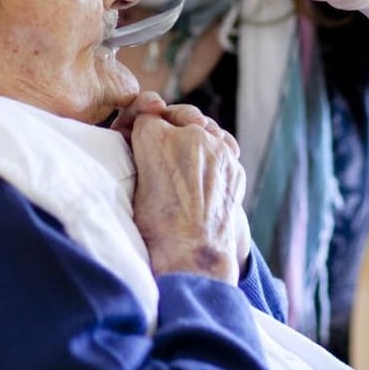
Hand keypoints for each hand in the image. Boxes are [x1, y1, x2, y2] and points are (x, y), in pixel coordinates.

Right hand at [124, 98, 245, 282]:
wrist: (193, 255)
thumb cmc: (156, 227)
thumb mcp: (134, 184)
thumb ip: (142, 152)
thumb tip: (151, 137)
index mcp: (154, 137)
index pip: (146, 115)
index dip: (142, 129)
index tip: (142, 141)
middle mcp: (189, 134)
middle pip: (179, 116)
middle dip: (173, 127)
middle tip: (165, 150)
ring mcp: (217, 148)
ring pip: (205, 129)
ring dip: (196, 138)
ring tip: (187, 162)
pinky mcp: (234, 165)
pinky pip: (223, 148)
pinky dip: (214, 155)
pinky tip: (205, 172)